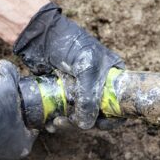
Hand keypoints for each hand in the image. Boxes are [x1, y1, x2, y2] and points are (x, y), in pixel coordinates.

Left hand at [13, 2, 124, 129]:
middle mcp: (98, 86)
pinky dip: (58, 121)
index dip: (112, 119)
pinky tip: (49, 123)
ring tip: (55, 123)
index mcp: (113, 77)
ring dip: (68, 124)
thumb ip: (89, 96)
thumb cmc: (69, 44)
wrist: (39, 35)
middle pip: (98, 116)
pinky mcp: (62, 94)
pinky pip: (64, 114)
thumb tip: (86, 125)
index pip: (120, 105)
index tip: (99, 125)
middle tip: (66, 122)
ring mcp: (79, 91)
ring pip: (79, 117)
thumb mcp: (87, 67)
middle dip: (83, 123)